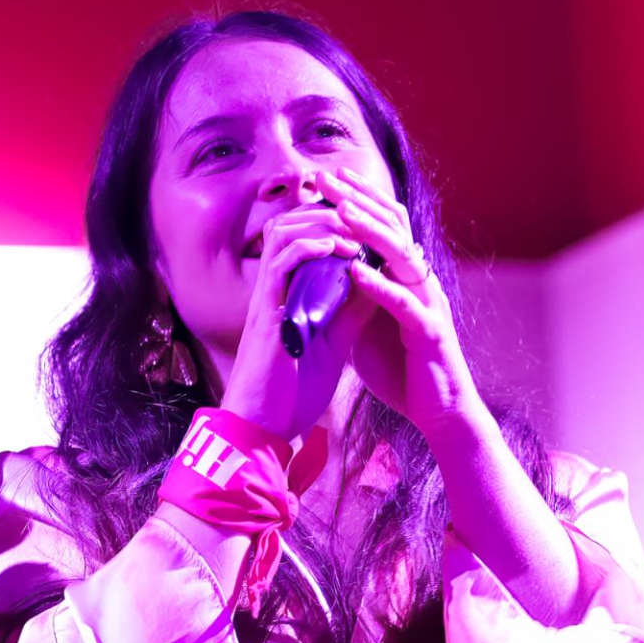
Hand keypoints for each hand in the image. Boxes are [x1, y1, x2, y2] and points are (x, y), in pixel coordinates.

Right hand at [215, 194, 367, 440]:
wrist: (265, 429)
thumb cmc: (293, 392)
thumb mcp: (334, 342)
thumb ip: (351, 311)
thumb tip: (379, 278)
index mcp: (284, 294)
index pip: (298, 236)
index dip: (328, 221)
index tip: (362, 224)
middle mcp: (271, 289)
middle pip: (288, 223)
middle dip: (325, 213)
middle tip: (360, 220)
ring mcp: (265, 299)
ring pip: (282, 233)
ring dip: (319, 225)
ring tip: (352, 232)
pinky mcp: (264, 315)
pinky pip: (280, 266)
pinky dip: (308, 249)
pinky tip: (336, 250)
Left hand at [305, 167, 486, 443]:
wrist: (437, 414)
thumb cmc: (402, 370)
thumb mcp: (366, 326)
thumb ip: (349, 298)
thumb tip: (315, 276)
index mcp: (404, 277)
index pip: (383, 225)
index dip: (356, 198)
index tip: (324, 179)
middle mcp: (420, 282)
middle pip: (393, 227)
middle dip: (357, 199)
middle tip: (324, 177)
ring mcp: (428, 303)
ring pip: (402, 256)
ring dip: (371, 232)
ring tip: (341, 210)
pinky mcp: (430, 332)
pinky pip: (406, 304)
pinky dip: (381, 286)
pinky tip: (357, 273)